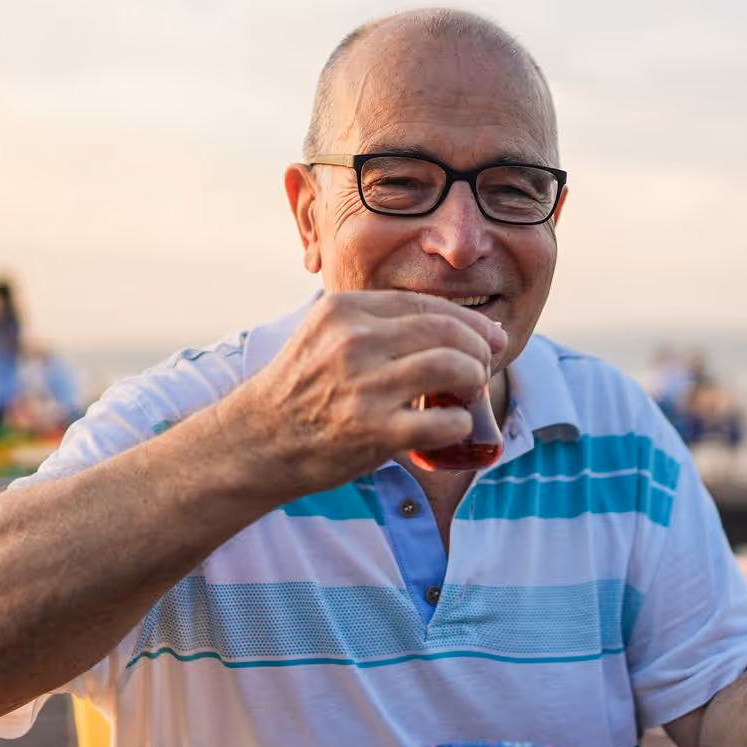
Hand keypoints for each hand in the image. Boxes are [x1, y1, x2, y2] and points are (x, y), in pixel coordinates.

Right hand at [229, 291, 507, 497]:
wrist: (258, 442)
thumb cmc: (302, 388)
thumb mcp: (326, 334)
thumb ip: (378, 322)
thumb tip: (460, 324)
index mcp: (343, 310)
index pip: (425, 304)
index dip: (467, 320)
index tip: (488, 335)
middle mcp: (354, 342)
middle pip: (447, 330)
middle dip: (479, 347)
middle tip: (483, 365)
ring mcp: (365, 387)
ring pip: (453, 366)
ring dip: (475, 378)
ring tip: (471, 391)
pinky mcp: (374, 432)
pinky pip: (445, 421)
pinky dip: (461, 423)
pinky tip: (453, 425)